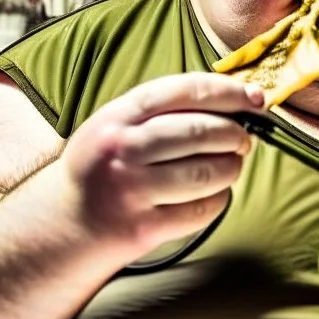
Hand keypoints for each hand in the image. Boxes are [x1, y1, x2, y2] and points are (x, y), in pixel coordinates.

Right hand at [55, 72, 265, 255]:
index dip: (228, 92)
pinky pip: (201, 210)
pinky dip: (219, 200)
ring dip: (232, 168)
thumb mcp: (115, 126)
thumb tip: (234, 101)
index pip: (183, 91)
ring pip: (207, 172)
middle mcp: (121, 150)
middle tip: (244, 140)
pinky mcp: (143, 227)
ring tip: (230, 166)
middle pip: (200, 132)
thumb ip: (162, 111)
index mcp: (117, 117)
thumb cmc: (102, 168)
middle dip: (236, 134)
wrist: (63, 222)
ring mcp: (130, 190)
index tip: (255, 99)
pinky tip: (212, 194)